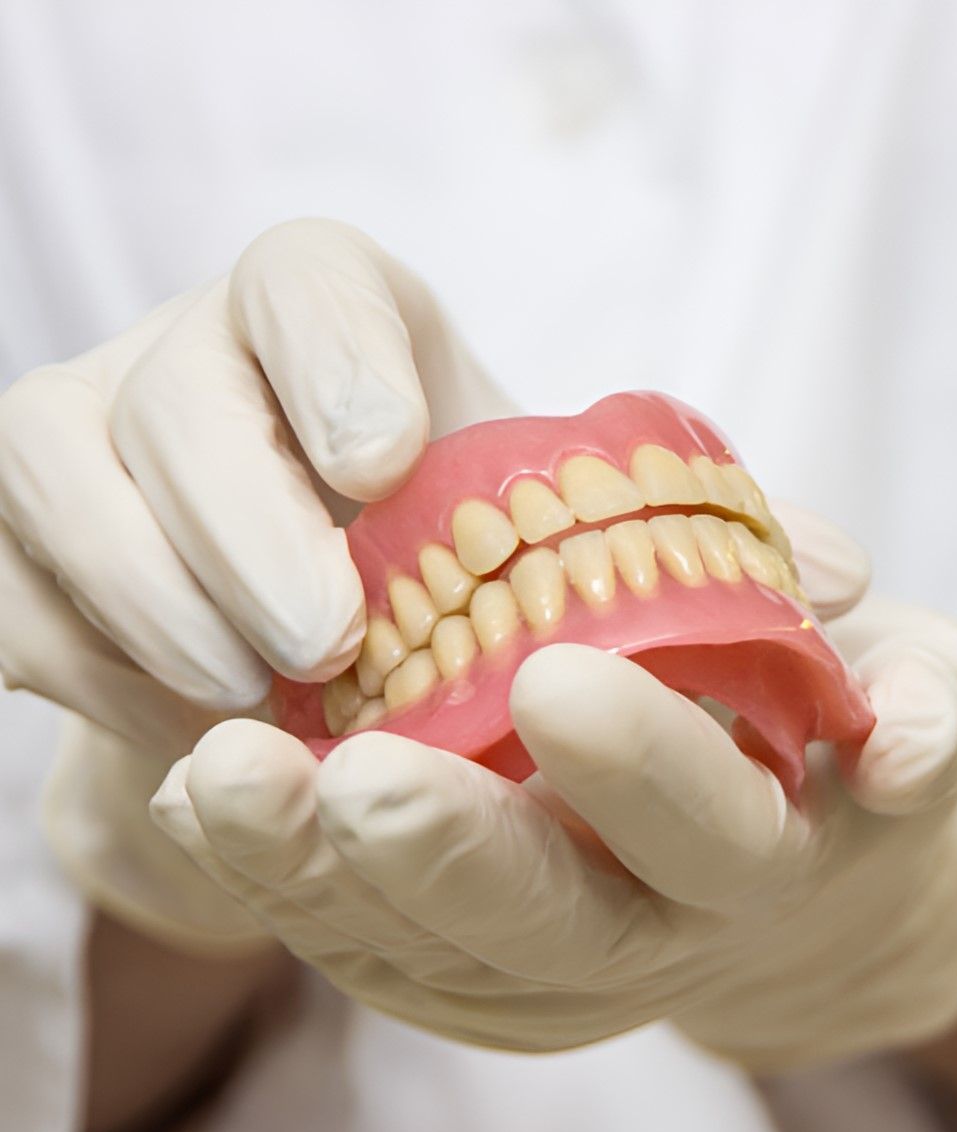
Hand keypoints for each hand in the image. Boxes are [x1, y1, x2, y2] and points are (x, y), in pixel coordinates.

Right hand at [0, 218, 512, 754]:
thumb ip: (542, 532)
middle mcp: (186, 354)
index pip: (308, 284)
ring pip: (58, 481)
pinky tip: (195, 729)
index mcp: (322, 320)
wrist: (320, 619)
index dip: (337, 366)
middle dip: (248, 534)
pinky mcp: (15, 540)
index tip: (384, 468)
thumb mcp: (508, 521)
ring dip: (158, 609)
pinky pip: (17, 600)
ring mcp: (80, 437)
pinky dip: (101, 676)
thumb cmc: (432, 557)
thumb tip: (604, 604)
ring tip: (252, 702)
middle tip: (325, 643)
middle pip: (178, 403)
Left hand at [151, 512, 956, 1067]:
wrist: (781, 855)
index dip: (643, 770)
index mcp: (758, 861)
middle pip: (543, 926)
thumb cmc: (831, 733)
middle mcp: (645, 941)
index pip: (705, 834)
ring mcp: (538, 973)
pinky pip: (359, 945)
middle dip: (448, 854)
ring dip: (313, 874)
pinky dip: (276, 882)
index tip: (558, 675)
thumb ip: (927, 702)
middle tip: (356, 775)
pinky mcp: (456, 976)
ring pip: (421, 951)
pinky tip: (202, 798)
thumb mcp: (921, 696)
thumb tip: (903, 740)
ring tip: (223, 778)